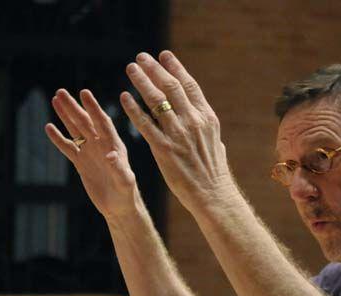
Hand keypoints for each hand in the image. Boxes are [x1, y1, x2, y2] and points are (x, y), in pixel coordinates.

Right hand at [45, 89, 138, 218]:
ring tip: (55, 99)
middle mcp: (101, 145)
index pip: (102, 123)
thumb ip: (119, 168)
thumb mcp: (125, 181)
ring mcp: (90, 153)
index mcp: (114, 145)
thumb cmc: (126, 194)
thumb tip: (110, 155)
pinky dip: (58, 138)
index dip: (94, 108)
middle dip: (74, 107)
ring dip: (66, 116)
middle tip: (61, 91)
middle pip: (85, 122)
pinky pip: (68, 148)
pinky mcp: (81, 163)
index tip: (84, 93)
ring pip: (75, 130)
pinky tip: (49, 127)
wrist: (119, 206)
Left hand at [119, 50, 235, 212]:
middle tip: (142, 57)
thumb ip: (205, 127)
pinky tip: (124, 97)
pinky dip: (133, 108)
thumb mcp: (216, 142)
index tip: (164, 56)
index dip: (176, 68)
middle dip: (155, 69)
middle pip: (171, 87)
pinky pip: (145, 124)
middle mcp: (193, 121)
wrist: (213, 194)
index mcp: (207, 118)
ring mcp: (178, 134)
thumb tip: (204, 118)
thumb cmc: (214, 172)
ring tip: (130, 69)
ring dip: (141, 81)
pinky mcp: (164, 149)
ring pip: (156, 100)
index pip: (189, 85)